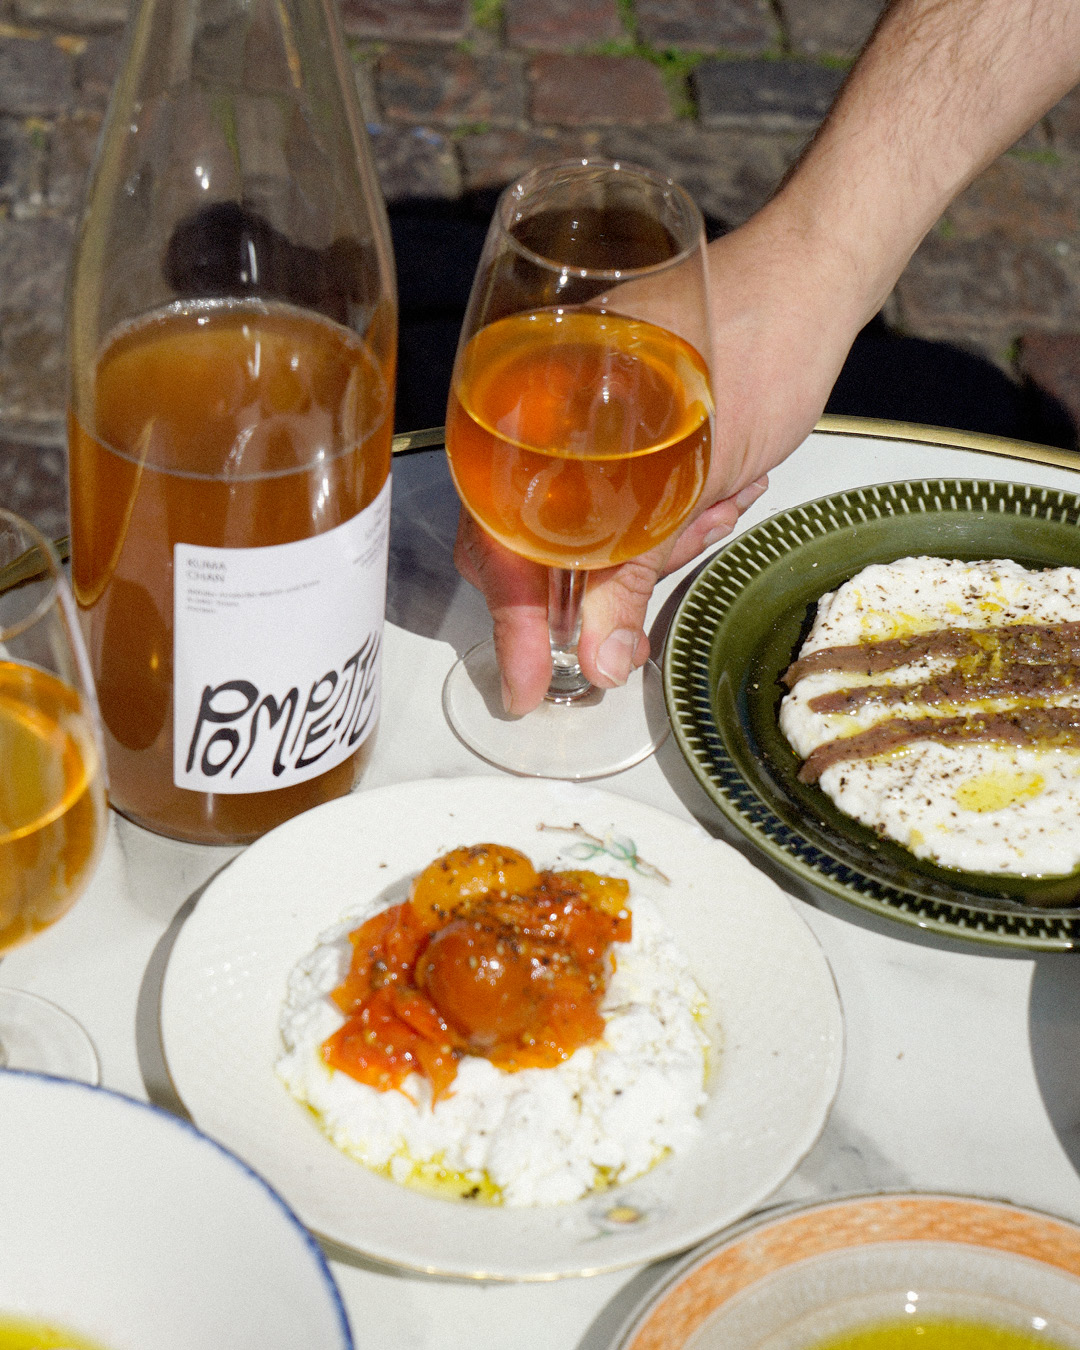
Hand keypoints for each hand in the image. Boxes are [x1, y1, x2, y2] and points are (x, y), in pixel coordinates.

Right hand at [454, 203, 867, 715]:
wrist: (813, 281)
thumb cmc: (754, 344)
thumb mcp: (691, 477)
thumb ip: (630, 571)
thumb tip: (598, 661)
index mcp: (522, 408)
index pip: (494, 539)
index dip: (512, 622)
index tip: (525, 687)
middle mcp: (534, 417)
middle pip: (531, 542)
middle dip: (602, 577)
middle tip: (670, 564)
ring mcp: (574, 423)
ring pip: (584, 531)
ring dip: (651, 541)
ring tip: (715, 505)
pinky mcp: (615, 429)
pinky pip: (620, 501)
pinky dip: (667, 514)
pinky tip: (718, 491)